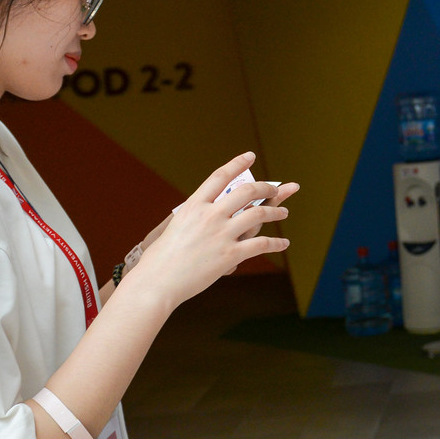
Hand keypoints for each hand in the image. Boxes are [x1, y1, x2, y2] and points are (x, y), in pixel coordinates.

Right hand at [126, 154, 292, 309]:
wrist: (156, 282)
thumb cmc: (160, 259)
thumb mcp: (174, 228)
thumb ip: (194, 219)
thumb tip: (210, 214)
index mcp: (193, 206)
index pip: (219, 177)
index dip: (237, 164)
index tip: (249, 156)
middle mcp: (210, 215)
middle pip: (246, 191)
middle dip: (265, 188)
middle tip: (274, 189)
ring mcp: (221, 234)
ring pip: (259, 214)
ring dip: (276, 212)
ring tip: (284, 213)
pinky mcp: (230, 254)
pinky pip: (262, 244)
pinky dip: (276, 243)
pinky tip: (283, 243)